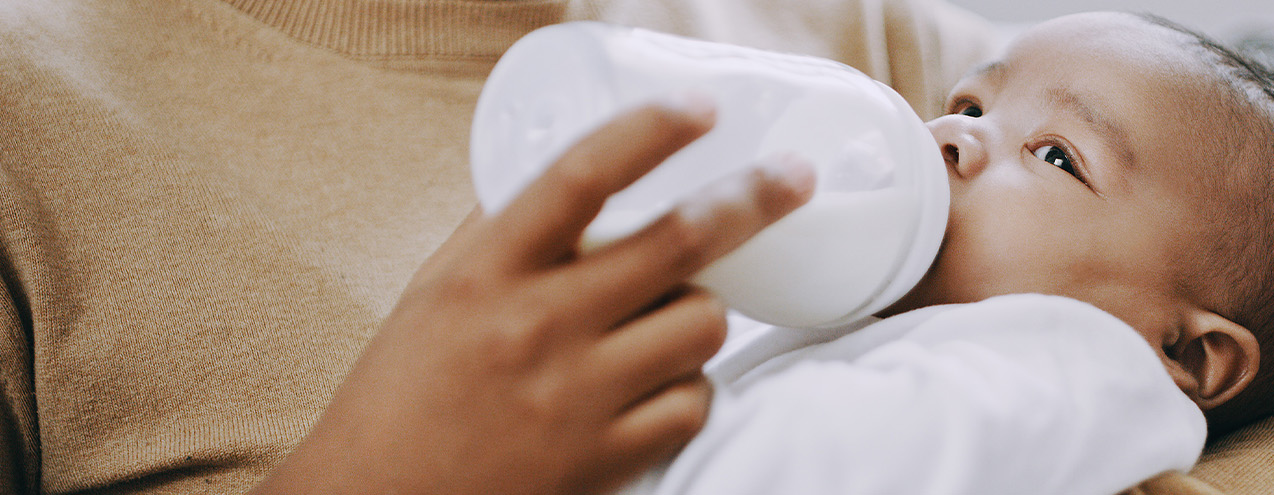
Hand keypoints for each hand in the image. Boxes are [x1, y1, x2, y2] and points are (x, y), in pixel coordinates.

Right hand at [253, 97, 814, 493]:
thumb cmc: (406, 392)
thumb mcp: (438, 291)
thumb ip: (504, 232)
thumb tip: (585, 176)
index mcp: (485, 271)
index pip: (579, 178)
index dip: (650, 134)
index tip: (700, 110)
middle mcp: (534, 325)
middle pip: (676, 243)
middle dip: (751, 201)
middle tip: (792, 180)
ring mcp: (574, 396)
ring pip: (701, 323)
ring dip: (702, 312)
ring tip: (666, 318)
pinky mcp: (605, 460)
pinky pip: (694, 402)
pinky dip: (689, 388)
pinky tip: (655, 387)